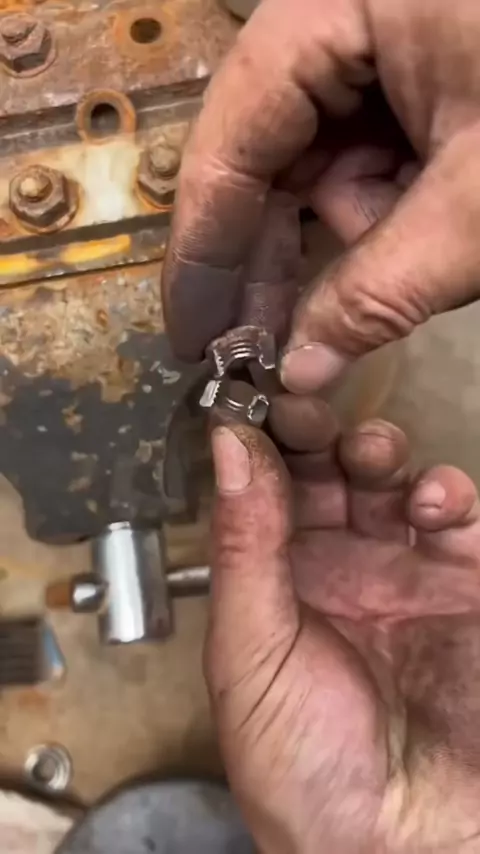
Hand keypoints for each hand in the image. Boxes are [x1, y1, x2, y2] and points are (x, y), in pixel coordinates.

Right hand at [163, 0, 479, 389]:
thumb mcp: (478, 210)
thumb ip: (376, 294)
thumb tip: (295, 376)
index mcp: (336, 3)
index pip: (233, 135)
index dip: (204, 248)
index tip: (191, 337)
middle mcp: (339, 11)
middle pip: (268, 152)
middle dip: (276, 257)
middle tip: (260, 351)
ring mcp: (377, 36)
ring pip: (320, 159)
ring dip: (350, 236)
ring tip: (397, 272)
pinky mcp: (413, 65)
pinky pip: (369, 152)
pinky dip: (386, 209)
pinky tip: (419, 239)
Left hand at [206, 398, 479, 852]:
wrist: (396, 844)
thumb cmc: (301, 766)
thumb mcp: (251, 651)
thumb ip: (244, 546)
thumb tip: (228, 448)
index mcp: (279, 584)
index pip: (270, 492)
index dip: (263, 444)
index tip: (253, 399)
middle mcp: (341, 570)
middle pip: (330, 476)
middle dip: (320, 434)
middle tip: (308, 409)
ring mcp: (406, 575)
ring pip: (393, 484)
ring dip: (380, 453)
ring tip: (369, 451)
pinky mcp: (465, 587)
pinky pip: (458, 521)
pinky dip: (446, 495)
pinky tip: (428, 500)